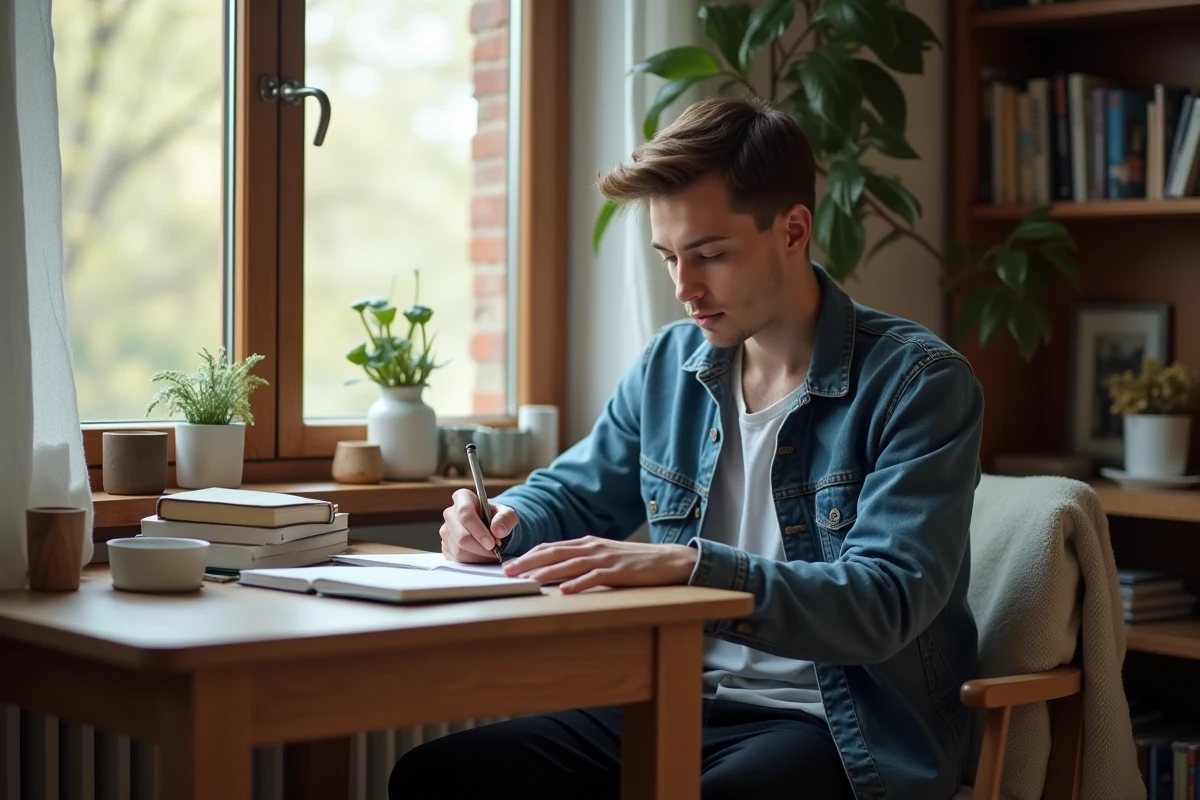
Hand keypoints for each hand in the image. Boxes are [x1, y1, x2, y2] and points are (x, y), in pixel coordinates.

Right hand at [440, 488, 518, 563]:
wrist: (492, 528)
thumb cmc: (497, 518)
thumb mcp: (508, 514)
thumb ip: (506, 519)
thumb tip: (497, 531)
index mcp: (463, 498)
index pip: (465, 513)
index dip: (478, 530)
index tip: (491, 543)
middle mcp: (450, 513)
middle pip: (461, 536)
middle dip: (480, 548)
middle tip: (495, 551)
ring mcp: (445, 531)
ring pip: (459, 550)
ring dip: (478, 556)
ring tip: (491, 554)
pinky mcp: (445, 546)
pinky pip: (457, 559)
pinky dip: (472, 562)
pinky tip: (482, 557)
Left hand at [501, 536, 697, 593]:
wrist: (667, 560)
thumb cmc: (634, 561)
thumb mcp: (604, 556)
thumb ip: (582, 560)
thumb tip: (556, 570)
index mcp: (586, 543)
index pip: (551, 547)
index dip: (529, 555)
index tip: (510, 564)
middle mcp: (592, 547)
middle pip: (554, 553)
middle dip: (528, 562)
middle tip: (507, 572)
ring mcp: (605, 558)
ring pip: (569, 564)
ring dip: (546, 573)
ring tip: (528, 581)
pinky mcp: (618, 571)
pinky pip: (595, 578)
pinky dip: (578, 584)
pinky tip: (565, 591)